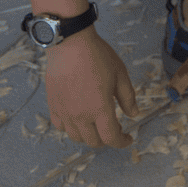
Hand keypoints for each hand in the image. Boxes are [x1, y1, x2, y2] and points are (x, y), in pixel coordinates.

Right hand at [45, 29, 138, 148]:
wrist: (70, 44)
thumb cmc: (97, 56)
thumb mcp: (120, 75)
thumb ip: (128, 97)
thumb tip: (134, 113)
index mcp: (100, 109)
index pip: (111, 138)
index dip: (122, 142)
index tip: (128, 138)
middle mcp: (80, 115)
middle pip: (94, 141)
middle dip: (107, 139)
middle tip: (115, 128)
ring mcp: (64, 112)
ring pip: (76, 136)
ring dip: (89, 135)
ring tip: (97, 123)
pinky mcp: (53, 105)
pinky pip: (60, 126)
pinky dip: (70, 127)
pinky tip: (78, 118)